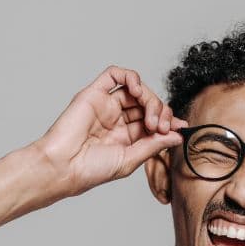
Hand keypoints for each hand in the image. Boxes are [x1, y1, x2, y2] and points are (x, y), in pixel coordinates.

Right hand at [31, 65, 187, 201]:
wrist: (64, 166)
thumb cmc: (91, 170)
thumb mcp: (130, 159)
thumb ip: (153, 145)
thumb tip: (176, 136)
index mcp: (126, 138)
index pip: (153, 122)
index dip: (168, 122)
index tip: (180, 127)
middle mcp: (117, 120)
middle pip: (148, 104)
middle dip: (160, 112)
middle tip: (159, 126)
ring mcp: (106, 106)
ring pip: (136, 89)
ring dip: (150, 98)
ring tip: (150, 117)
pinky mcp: (94, 94)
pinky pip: (114, 75)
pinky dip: (131, 78)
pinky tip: (137, 91)